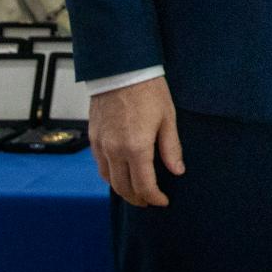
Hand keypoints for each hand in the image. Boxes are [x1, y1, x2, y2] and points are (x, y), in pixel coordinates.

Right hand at [90, 77, 184, 207]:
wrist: (121, 69)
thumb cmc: (149, 90)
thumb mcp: (168, 118)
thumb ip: (171, 147)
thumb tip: (177, 171)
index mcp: (136, 148)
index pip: (144, 186)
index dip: (154, 198)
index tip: (163, 201)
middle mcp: (115, 151)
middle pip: (123, 188)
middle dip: (138, 198)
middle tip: (150, 200)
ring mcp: (101, 145)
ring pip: (108, 179)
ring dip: (122, 189)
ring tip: (136, 191)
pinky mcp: (93, 137)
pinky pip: (100, 165)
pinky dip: (110, 175)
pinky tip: (120, 173)